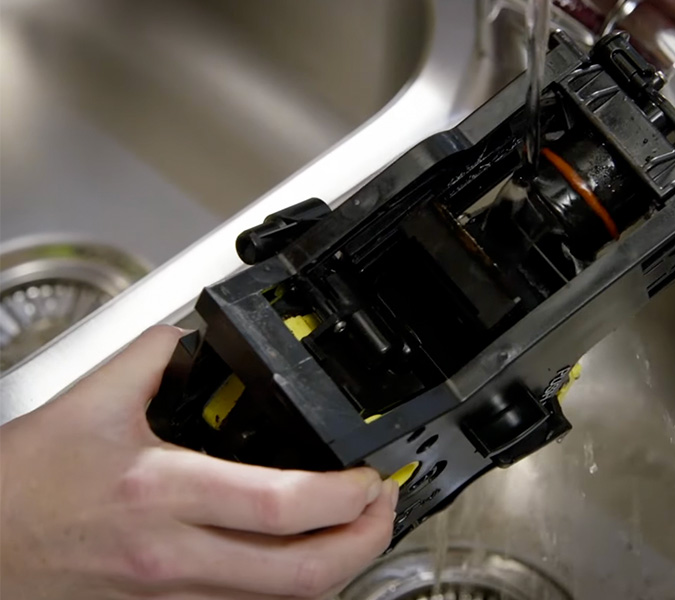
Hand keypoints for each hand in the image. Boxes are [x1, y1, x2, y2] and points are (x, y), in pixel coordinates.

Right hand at [0, 326, 397, 599]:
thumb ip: (149, 356)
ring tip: (356, 530)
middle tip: (384, 508)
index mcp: (163, 491)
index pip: (282, 505)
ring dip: (336, 569)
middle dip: (365, 544)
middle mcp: (176, 555)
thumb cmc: (21, 487)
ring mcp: (173, 594)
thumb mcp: (86, 400)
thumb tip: (185, 338)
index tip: (371, 477)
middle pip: (302, 574)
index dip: (345, 496)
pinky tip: (299, 561)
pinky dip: (289, 590)